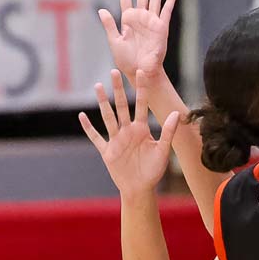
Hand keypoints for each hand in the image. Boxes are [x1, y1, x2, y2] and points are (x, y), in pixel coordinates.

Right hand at [79, 71, 181, 196]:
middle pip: (122, 106)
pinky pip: (96, 137)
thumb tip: (176, 113)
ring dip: (103, 102)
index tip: (141, 72)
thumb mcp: (163, 151)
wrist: (140, 188)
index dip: (141, 89)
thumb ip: (168, 132)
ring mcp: (116, 140)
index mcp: (142, 129)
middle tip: (115, 71)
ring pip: (108, 117)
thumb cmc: (153, 170)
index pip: (142, 105)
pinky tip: (82, 116)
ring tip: (98, 86)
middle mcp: (128, 131)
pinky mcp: (107, 151)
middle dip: (119, 89)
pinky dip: (89, 128)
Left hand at [98, 0, 176, 91]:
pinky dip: (169, 0)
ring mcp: (152, 21)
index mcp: (128, 20)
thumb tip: (101, 10)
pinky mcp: (162, 27)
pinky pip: (166, 10)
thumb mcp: (114, 41)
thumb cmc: (126, 60)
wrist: (140, 70)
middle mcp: (141, 18)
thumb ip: (109, 25)